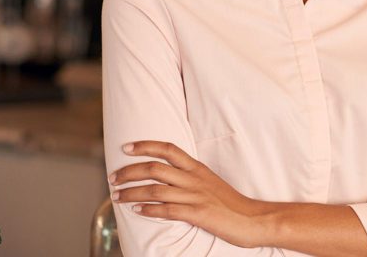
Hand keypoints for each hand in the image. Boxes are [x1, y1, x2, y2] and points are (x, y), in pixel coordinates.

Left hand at [110, 141, 266, 247]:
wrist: (254, 219)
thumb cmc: (232, 204)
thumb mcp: (211, 183)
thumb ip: (191, 179)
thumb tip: (169, 179)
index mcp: (198, 169)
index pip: (168, 149)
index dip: (145, 146)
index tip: (125, 147)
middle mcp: (195, 179)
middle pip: (155, 169)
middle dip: (129, 172)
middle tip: (113, 178)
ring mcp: (196, 196)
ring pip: (155, 190)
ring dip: (131, 192)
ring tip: (116, 196)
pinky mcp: (198, 214)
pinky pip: (167, 210)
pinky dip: (148, 210)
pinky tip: (137, 211)